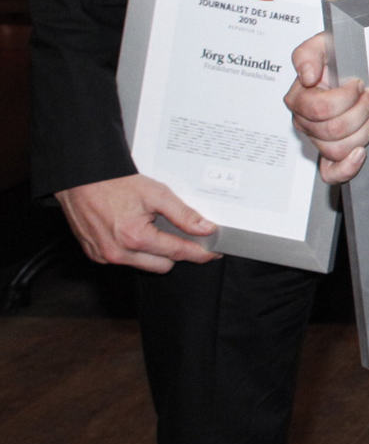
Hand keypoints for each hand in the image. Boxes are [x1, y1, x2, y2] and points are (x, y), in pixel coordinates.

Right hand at [56, 174, 217, 270]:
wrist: (80, 178)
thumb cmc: (113, 183)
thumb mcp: (156, 194)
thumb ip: (183, 214)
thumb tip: (206, 229)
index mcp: (135, 238)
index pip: (178, 252)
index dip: (200, 252)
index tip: (213, 252)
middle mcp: (118, 253)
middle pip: (163, 265)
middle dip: (174, 251)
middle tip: (178, 232)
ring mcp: (104, 256)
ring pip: (145, 265)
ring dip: (154, 252)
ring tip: (149, 227)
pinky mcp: (94, 255)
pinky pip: (125, 260)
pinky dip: (134, 250)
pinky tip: (133, 231)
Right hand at [284, 31, 368, 183]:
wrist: (353, 66)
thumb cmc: (337, 58)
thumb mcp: (322, 44)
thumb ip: (307, 54)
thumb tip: (306, 76)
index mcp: (300, 98)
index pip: (320, 108)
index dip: (345, 97)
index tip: (358, 84)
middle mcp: (306, 121)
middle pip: (333, 130)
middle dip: (362, 111)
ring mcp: (318, 139)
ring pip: (339, 148)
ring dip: (365, 130)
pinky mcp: (331, 154)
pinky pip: (331, 172)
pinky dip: (347, 167)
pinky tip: (361, 153)